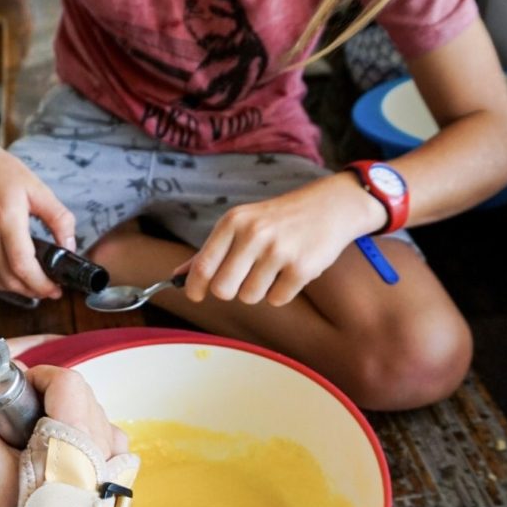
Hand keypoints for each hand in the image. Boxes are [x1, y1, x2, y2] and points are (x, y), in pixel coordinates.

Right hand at [0, 136, 75, 298]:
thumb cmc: (0, 171)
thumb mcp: (37, 188)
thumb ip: (59, 218)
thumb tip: (69, 246)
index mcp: (5, 216)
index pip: (22, 264)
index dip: (41, 283)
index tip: (55, 288)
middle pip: (9, 278)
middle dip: (33, 290)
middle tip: (50, 290)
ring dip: (18, 289)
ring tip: (35, 285)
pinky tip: (13, 278)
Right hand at [0, 364, 127, 506]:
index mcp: (76, 439)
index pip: (67, 382)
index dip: (39, 378)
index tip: (17, 389)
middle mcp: (107, 446)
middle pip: (83, 395)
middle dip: (51, 395)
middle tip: (22, 415)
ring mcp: (120, 464)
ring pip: (96, 416)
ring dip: (69, 417)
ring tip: (41, 444)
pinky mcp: (123, 481)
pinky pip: (106, 441)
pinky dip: (85, 439)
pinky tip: (63, 463)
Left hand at [182, 175, 380, 306]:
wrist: (330, 206)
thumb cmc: (278, 219)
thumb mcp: (242, 224)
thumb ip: (210, 252)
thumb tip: (177, 278)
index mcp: (234, 222)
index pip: (203, 266)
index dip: (194, 287)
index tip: (195, 295)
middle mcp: (254, 234)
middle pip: (223, 290)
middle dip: (230, 291)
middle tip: (242, 279)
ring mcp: (279, 251)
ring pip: (250, 297)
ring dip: (258, 290)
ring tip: (272, 268)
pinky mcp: (302, 268)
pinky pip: (277, 300)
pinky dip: (281, 292)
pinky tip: (290, 271)